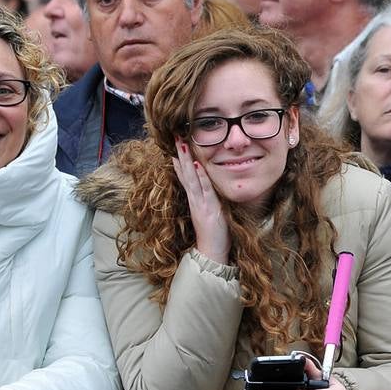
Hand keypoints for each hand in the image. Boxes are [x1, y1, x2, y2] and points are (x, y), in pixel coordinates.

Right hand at [171, 140, 229, 263]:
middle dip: (180, 154)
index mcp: (196, 200)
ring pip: (191, 178)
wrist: (211, 253)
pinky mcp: (207, 208)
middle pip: (185, 173)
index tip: (176, 146)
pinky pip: (203, 189)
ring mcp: (200, 203)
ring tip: (181, 145)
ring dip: (186, 161)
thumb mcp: (211, 213)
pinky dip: (200, 177)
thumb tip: (209, 190)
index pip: (186, 177)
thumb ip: (208, 201)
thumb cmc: (214, 234)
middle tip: (175, 137)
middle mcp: (195, 199)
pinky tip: (196, 165)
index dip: (180, 161)